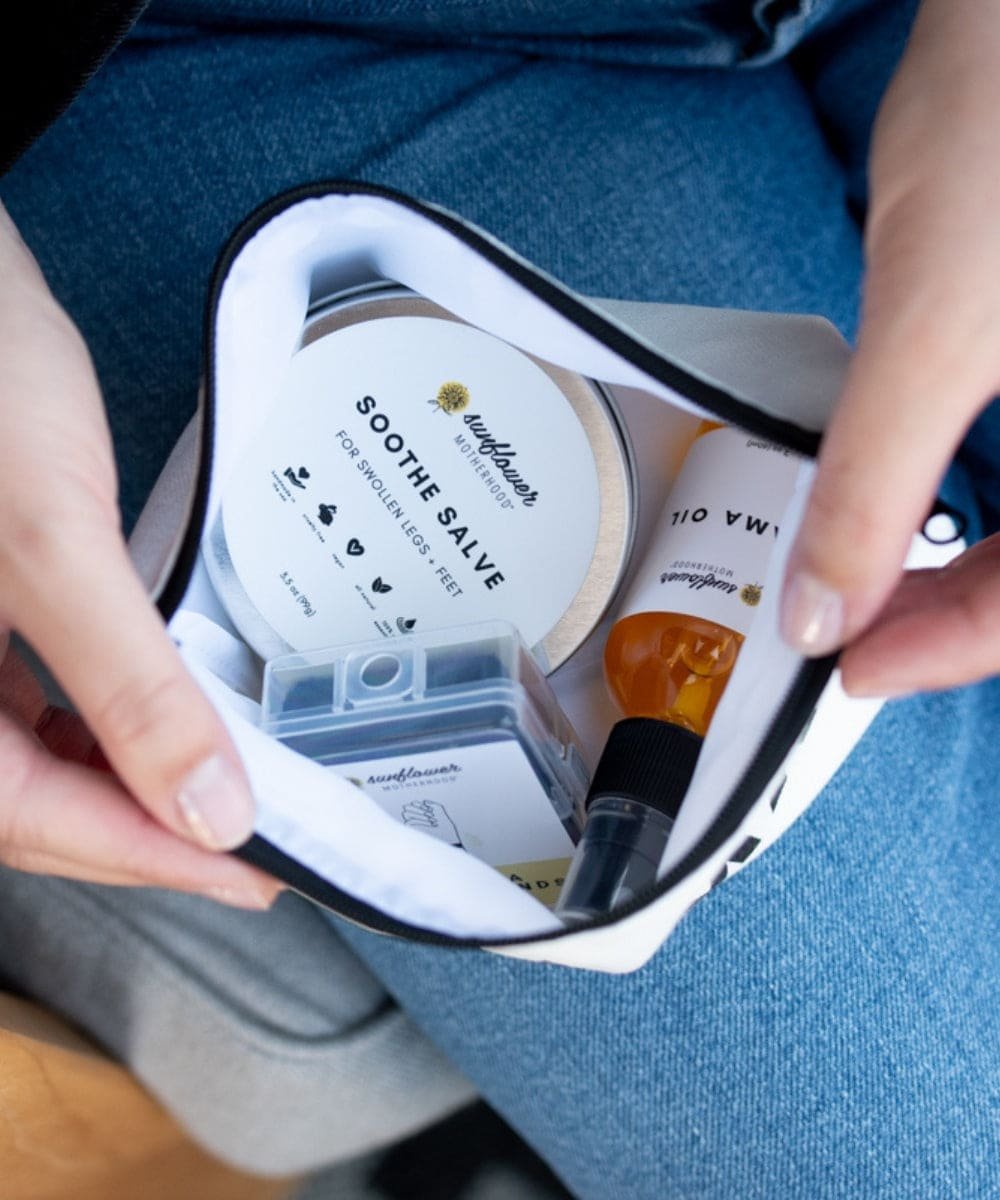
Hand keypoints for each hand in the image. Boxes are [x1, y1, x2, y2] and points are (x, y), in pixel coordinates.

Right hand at [0, 202, 278, 907]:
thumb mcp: (52, 542)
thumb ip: (128, 683)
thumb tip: (208, 808)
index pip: (35, 818)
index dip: (149, 858)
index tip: (251, 875)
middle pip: (31, 801)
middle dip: (144, 832)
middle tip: (251, 849)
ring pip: (33, 757)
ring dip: (125, 784)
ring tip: (218, 797)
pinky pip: (33, 700)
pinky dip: (100, 723)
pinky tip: (152, 722)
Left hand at [780, 0, 999, 696]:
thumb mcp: (936, 316)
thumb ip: (876, 480)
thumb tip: (823, 608)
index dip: (953, 651)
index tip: (854, 668)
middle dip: (959, 614)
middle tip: (854, 630)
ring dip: (976, 569)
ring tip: (881, 585)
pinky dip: (989, 505)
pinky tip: (935, 512)